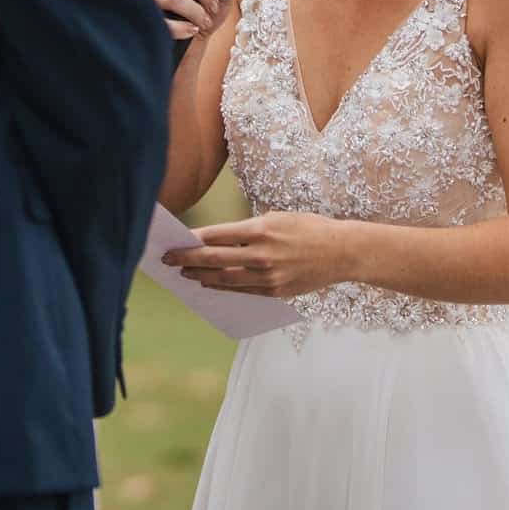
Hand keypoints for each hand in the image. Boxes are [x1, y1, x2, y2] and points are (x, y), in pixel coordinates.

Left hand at [163, 212, 352, 297]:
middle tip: (168, 259)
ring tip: (184, 273)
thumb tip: (219, 239)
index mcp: (260, 229)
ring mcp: (268, 276)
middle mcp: (261, 254)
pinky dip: (223, 287)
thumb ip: (248, 229)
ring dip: (201, 276)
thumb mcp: (277, 218)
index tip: (175, 240)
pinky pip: (242, 290)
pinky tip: (209, 284)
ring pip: (224, 278)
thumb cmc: (308, 228)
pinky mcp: (275, 291)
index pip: (216, 235)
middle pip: (214, 258)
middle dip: (187, 259)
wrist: (341, 252)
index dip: (192, 239)